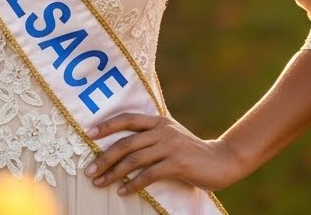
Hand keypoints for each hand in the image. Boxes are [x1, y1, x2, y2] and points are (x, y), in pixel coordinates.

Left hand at [84, 113, 246, 195]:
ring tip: (100, 182)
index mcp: (158, 121)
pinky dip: (132, 184)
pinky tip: (122, 191)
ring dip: (113, 173)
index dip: (107, 125)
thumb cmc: (191, 151)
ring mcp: (170, 146)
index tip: (88, 133)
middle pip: (125, 143)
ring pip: (134, 159)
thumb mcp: (170, 136)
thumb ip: (150, 135)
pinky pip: (148, 174)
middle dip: (104, 157)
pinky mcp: (177, 163)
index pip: (127, 119)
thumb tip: (121, 144)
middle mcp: (162, 130)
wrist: (222, 160)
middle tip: (89, 170)